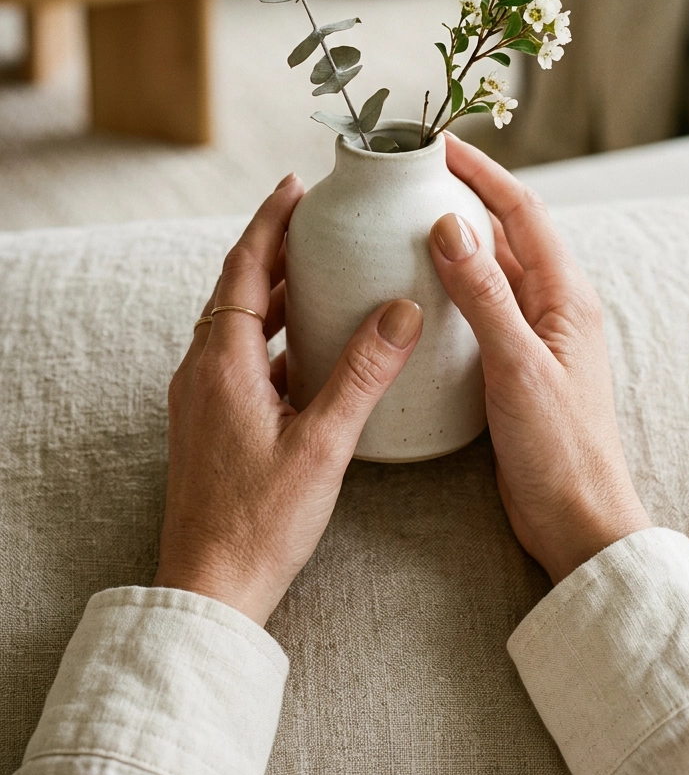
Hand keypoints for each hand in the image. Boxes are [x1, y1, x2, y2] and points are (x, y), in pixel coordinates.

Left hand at [154, 173, 422, 625]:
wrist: (210, 589)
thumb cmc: (260, 523)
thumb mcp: (323, 443)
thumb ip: (362, 373)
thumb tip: (401, 310)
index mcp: (222, 362)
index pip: (244, 267)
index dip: (270, 220)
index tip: (297, 185)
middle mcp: (202, 370)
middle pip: (237, 288)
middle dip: (275, 249)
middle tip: (318, 221)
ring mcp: (201, 398)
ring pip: (237, 324)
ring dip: (274, 293)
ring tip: (320, 272)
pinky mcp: (210, 423)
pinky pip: (240, 358)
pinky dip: (273, 336)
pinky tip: (311, 348)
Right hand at [429, 136, 649, 583]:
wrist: (575, 520)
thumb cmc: (559, 449)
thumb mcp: (516, 366)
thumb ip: (485, 295)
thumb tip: (450, 225)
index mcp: (565, 296)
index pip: (523, 212)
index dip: (483, 173)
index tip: (438, 147)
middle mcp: (551, 308)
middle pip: (505, 234)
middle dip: (461, 199)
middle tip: (407, 182)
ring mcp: (531, 338)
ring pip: (489, 272)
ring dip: (451, 245)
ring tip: (397, 225)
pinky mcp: (509, 367)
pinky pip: (477, 311)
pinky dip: (447, 291)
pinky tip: (409, 296)